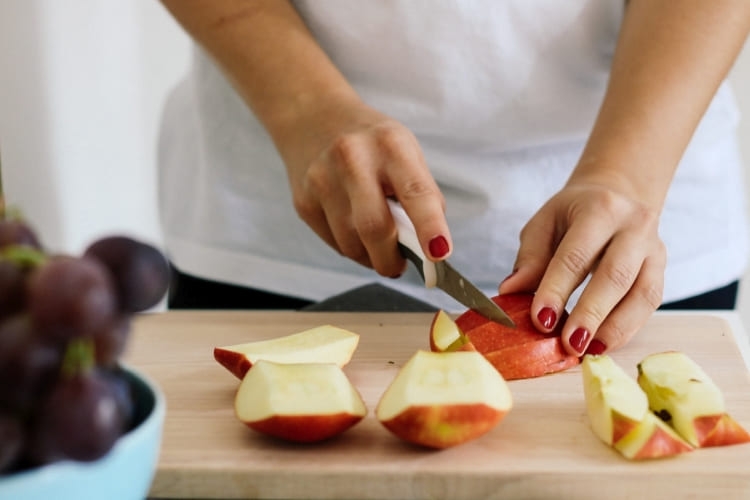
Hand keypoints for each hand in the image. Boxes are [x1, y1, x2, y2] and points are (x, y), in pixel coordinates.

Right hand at [278, 100, 450, 276]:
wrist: (312, 118)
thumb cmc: (370, 142)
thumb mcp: (405, 151)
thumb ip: (422, 194)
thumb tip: (432, 245)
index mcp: (390, 144)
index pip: (415, 192)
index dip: (430, 226)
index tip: (439, 252)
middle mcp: (353, 159)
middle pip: (374, 228)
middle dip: (391, 259)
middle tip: (400, 265)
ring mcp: (322, 180)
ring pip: (351, 244)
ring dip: (370, 256)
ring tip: (377, 243)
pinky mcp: (303, 201)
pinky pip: (334, 244)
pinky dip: (351, 248)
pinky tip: (354, 230)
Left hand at [499, 181, 665, 355]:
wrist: (618, 195)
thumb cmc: (574, 214)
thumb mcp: (545, 224)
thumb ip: (531, 258)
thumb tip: (510, 291)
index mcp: (600, 209)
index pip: (575, 255)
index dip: (557, 289)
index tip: (540, 320)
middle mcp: (634, 226)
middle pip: (614, 276)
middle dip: (590, 313)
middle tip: (568, 343)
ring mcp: (654, 249)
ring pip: (641, 294)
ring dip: (614, 328)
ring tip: (586, 350)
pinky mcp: (662, 270)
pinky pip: (649, 304)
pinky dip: (626, 328)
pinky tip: (603, 344)